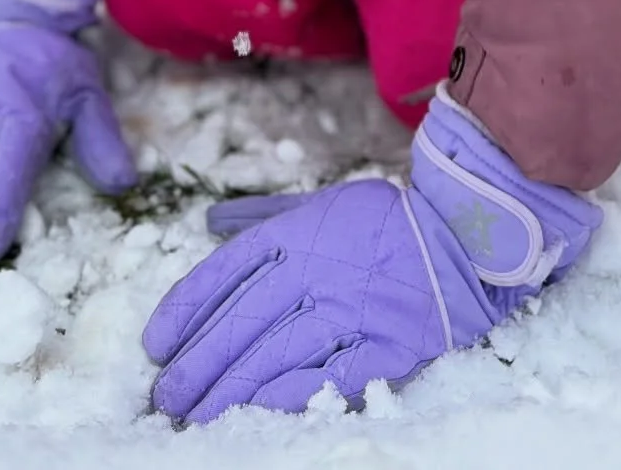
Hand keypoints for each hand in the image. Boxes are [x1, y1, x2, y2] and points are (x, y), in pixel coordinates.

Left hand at [142, 85, 598, 422]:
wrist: (465, 236)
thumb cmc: (384, 223)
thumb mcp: (321, 204)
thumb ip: (264, 216)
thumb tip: (210, 220)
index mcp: (298, 232)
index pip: (226, 272)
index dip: (185, 309)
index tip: (155, 344)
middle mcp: (317, 268)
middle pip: (242, 321)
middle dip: (196, 363)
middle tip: (164, 398)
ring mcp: (352, 308)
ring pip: (275, 354)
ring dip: (227, 389)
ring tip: (192, 417)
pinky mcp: (386, 346)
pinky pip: (327, 376)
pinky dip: (287, 396)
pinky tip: (255, 413)